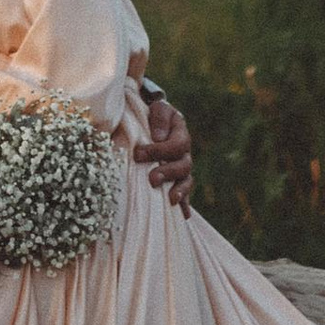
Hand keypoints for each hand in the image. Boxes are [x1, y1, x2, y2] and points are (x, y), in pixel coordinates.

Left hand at [140, 87, 193, 207]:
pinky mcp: (176, 180)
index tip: (138, 154)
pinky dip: (185, 205)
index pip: (176, 145)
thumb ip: (159, 117)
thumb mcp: (157, 108)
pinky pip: (184, 194)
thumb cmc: (153, 114)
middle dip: (168, 173)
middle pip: (183, 166)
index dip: (159, 151)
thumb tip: (157, 136)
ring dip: (179, 192)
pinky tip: (183, 216)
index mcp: (181, 134)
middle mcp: (184, 153)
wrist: (153, 120)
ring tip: (171, 200)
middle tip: (152, 179)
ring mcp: (182, 168)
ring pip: (186, 182)